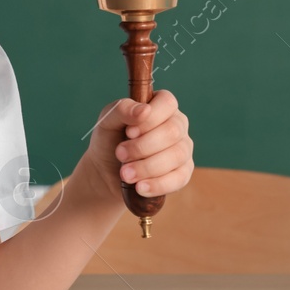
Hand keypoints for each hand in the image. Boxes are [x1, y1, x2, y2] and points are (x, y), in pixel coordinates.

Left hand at [74, 89, 193, 206]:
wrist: (106, 172)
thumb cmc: (109, 140)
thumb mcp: (107, 121)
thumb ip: (122, 110)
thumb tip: (144, 110)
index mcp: (160, 106)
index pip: (167, 103)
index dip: (149, 118)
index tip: (128, 132)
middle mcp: (176, 125)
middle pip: (172, 131)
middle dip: (143, 146)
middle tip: (120, 154)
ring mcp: (183, 149)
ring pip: (177, 155)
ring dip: (147, 166)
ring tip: (125, 174)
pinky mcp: (183, 172)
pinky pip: (179, 178)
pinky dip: (158, 184)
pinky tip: (140, 187)